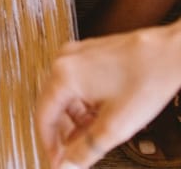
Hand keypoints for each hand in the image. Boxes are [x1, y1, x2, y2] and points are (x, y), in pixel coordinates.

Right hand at [35, 25, 180, 167]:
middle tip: (73, 157)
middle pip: (53, 106)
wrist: (168, 54)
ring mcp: (77, 55)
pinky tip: (99, 118)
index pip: (43, 118)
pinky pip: (77, 85)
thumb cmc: (147, 79)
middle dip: (64, 134)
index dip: (49, 146)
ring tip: (94, 138)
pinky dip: (85, 105)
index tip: (57, 163)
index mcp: (64, 74)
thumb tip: (67, 166)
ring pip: (67, 96)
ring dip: (76, 120)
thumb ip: (86, 150)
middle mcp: (65, 60)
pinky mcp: (89, 55)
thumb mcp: (114, 126)